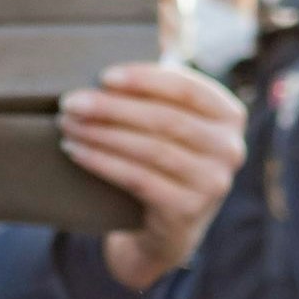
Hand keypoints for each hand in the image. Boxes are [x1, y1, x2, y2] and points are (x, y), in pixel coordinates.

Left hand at [60, 63, 245, 290]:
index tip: (103, 76)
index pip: (187, 88)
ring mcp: (212, 182)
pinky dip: (102, 162)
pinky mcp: (188, 210)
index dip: (144, 79)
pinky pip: (137, 179)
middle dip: (111, 108)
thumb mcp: (174, 127)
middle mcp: (230, 148)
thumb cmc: (164, 162)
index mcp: (230, 115)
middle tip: (71, 102)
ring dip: (101, 134)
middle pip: (163, 119)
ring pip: (148, 149)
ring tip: (68, 125)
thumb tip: (110, 68)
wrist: (167, 230)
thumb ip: (159, 95)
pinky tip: (76, 151)